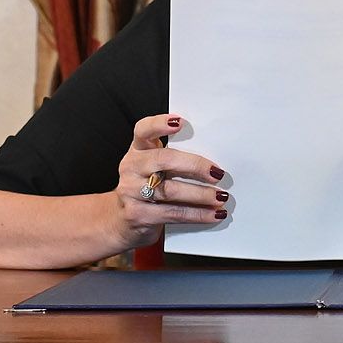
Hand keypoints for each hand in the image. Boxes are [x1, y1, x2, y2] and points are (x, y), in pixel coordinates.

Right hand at [109, 114, 228, 248]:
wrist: (121, 220)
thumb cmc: (147, 187)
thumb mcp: (155, 168)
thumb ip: (175, 159)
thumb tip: (214, 163)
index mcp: (138, 150)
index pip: (143, 130)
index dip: (159, 124)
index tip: (180, 122)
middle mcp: (131, 167)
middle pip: (164, 160)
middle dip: (195, 165)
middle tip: (218, 173)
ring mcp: (131, 191)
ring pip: (170, 190)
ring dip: (200, 195)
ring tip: (220, 197)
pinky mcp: (137, 215)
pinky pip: (172, 213)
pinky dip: (197, 214)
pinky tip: (213, 215)